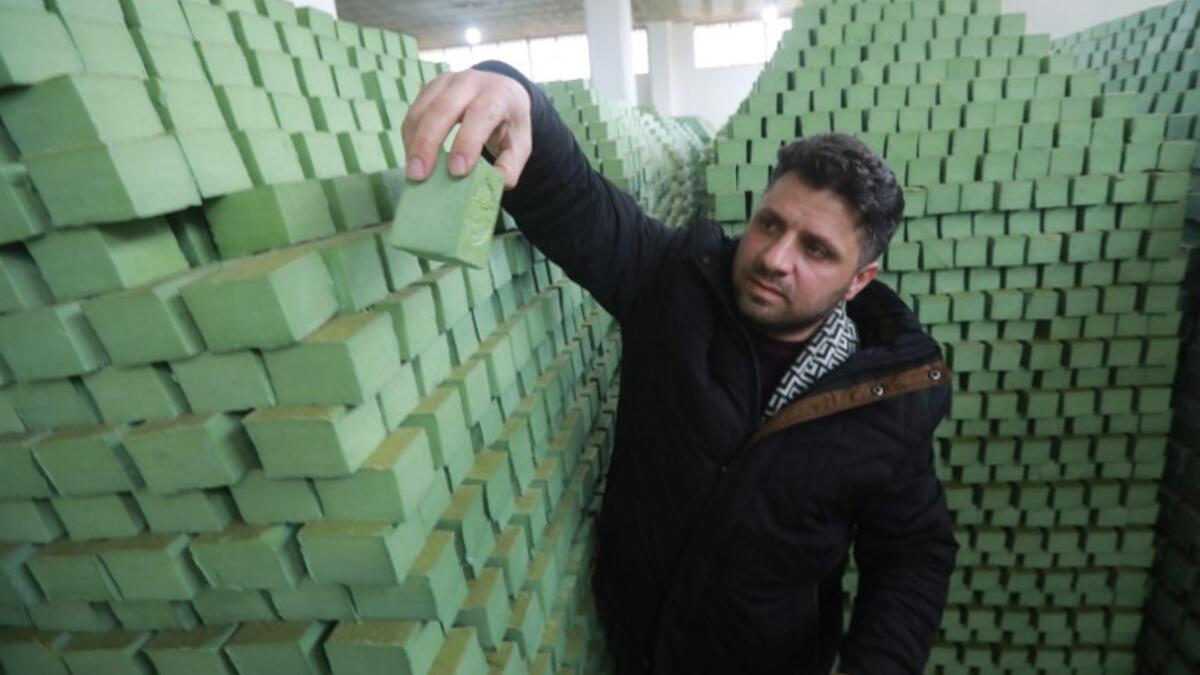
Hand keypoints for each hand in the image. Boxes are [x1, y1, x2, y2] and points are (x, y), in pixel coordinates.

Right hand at [401, 69, 531, 188]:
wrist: (501, 89)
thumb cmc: (508, 121)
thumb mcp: (520, 142)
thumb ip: (511, 164)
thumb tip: (498, 182)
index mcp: (498, 93)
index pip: (481, 114)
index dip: (467, 142)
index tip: (457, 171)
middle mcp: (470, 82)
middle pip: (443, 107)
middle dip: (428, 143)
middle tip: (419, 175)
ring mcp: (446, 82)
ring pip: (423, 109)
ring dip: (414, 141)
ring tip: (413, 171)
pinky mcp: (429, 88)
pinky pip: (414, 112)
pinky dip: (410, 136)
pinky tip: (413, 158)